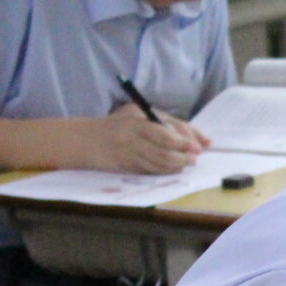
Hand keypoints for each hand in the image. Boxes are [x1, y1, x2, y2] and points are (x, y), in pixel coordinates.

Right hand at [89, 103, 208, 174]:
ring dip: (177, 166)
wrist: (87, 140)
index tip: (198, 147)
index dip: (184, 142)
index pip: (166, 134)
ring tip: (186, 164)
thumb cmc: (118, 124)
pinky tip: (173, 169)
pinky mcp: (127, 168)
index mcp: (136, 122)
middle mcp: (132, 139)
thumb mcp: (139, 114)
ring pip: (159, 165)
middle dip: (184, 157)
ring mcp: (129, 155)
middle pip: (165, 152)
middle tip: (194, 158)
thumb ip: (165, 122)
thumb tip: (195, 137)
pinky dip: (165, 171)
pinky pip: (151, 171)